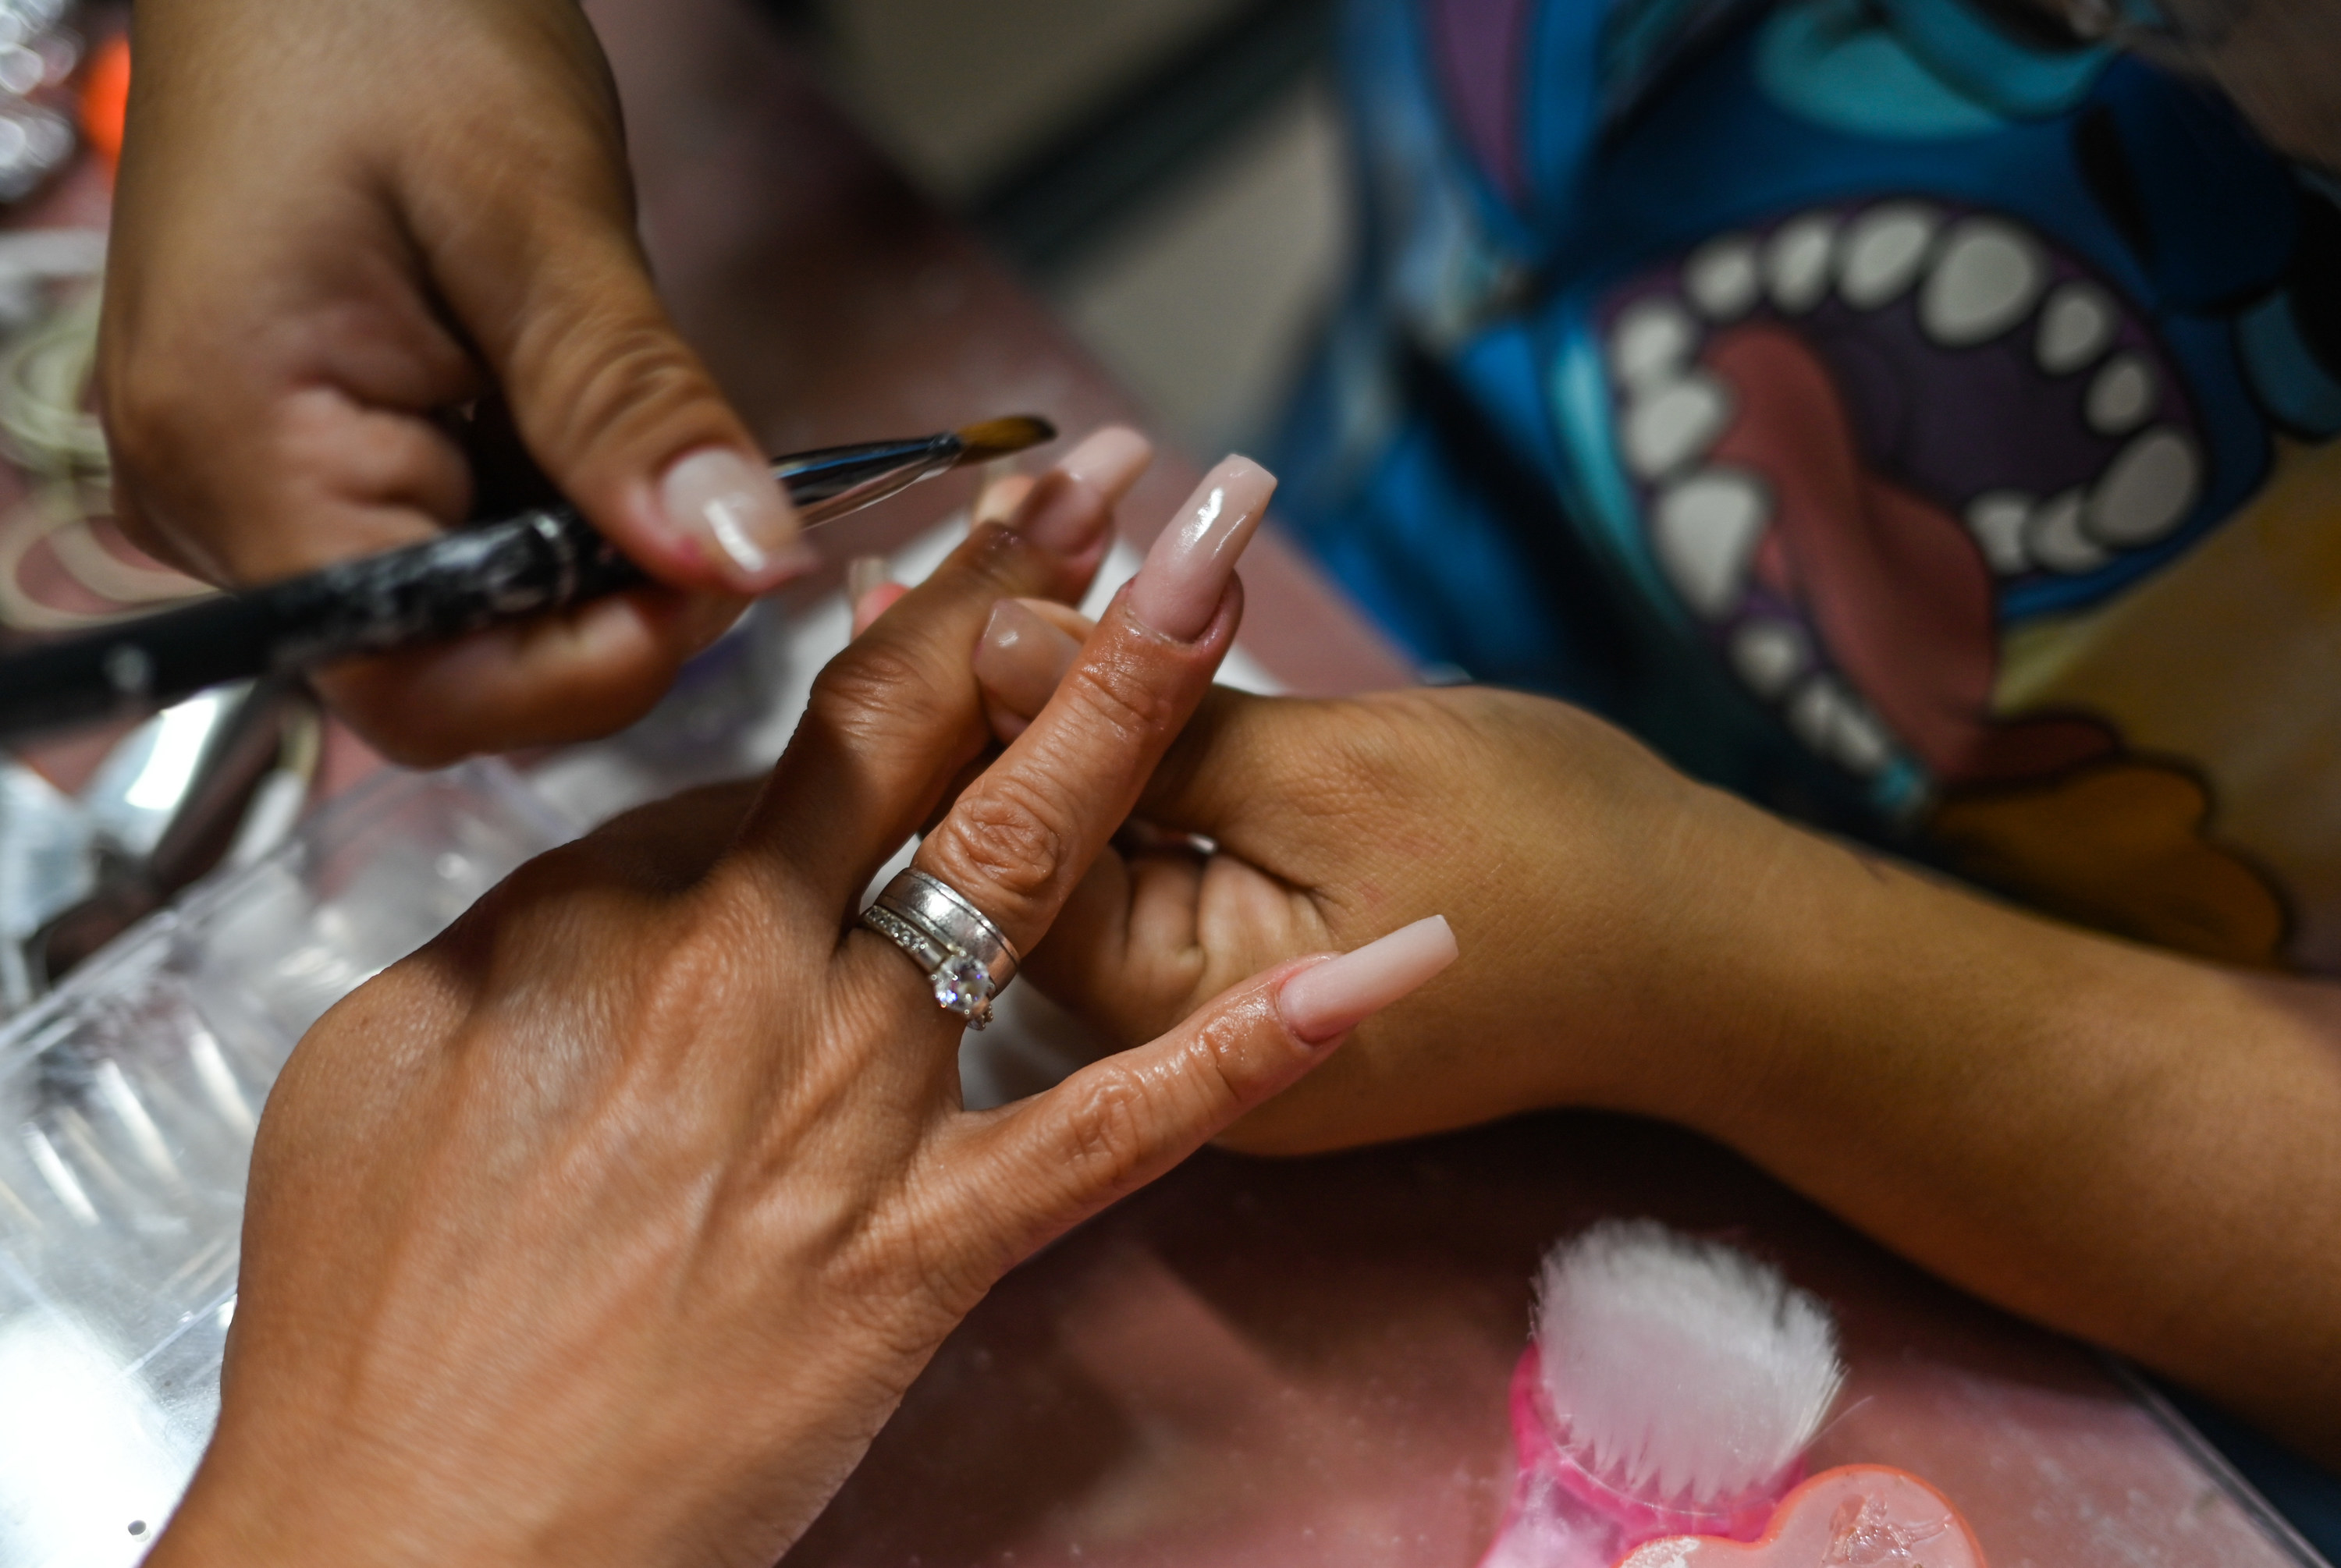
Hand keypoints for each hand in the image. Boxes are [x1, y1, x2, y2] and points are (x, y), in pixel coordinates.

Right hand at [101, 0, 809, 764]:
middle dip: (608, 621)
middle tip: (729, 522)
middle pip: (447, 667)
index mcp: (241, 449)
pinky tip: (597, 441)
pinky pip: (452, 547)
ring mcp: (259, 479)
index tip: (724, 585)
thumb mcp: (535, 213)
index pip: (420, 683)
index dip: (586, 670)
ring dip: (590, 569)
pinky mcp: (312, 452)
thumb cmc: (380, 19)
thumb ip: (630, 405)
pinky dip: (553, 522)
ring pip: (463, 618)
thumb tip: (742, 558)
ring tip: (665, 459)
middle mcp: (222, 495)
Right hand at [148, 444, 1456, 1566]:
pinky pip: (1117, 1129)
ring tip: (1227, 580)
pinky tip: (1382, 970)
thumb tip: (629, 867)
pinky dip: (1257, 1049)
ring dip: (1136, 705)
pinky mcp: (933, 1243)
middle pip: (914, 734)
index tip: (957, 550)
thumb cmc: (365, 1312)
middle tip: (1127, 480)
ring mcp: (861, 1103)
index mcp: (618, 914)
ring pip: (1026, 861)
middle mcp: (759, 973)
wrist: (412, 1532)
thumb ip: (524, 930)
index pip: (781, 755)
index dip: (882, 646)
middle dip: (1026, 585)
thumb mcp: (383, 1057)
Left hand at [968, 601, 2340, 1473]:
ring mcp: (1196, 1011)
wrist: (1706, 953)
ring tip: (974, 572)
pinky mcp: (1237, 961)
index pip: (1008, 852)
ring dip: (1041, 706)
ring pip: (1078, 839)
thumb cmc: (1556, 855)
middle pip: (1019, 850)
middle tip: (911, 557)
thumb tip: (989, 630)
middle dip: (981, 695)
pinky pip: (1140, 846)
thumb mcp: (1347, 766)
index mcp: (1171, 1019)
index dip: (957, 705)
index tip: (903, 571)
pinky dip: (1113, 745)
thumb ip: (1162, 715)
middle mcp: (1155, 1044)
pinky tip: (1071, 641)